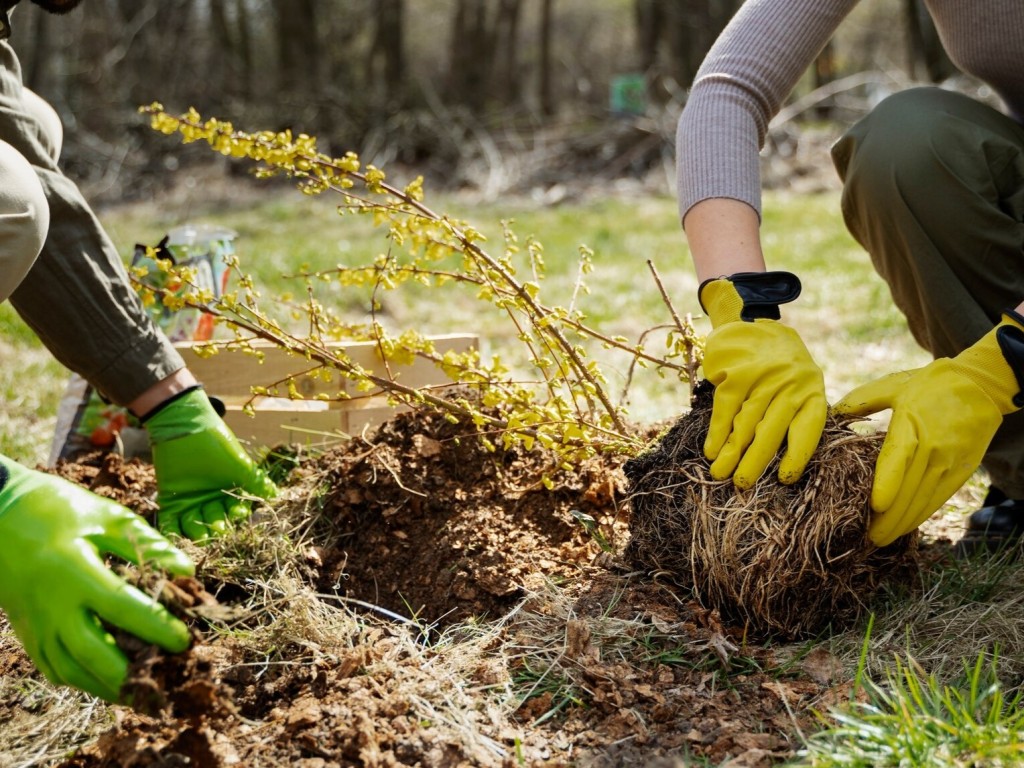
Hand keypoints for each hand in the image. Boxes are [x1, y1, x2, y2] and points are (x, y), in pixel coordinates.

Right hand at [0, 456, 193, 701]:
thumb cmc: (58, 510)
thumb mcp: (106, 516)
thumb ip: (147, 545)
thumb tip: (186, 571)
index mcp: (74, 572)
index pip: (122, 609)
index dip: (155, 628)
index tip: (184, 641)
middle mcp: (52, 606)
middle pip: (94, 654)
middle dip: (133, 671)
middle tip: (168, 676)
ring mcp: (36, 624)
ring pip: (73, 671)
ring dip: (109, 686)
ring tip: (146, 691)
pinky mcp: (27, 634)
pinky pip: (55, 669)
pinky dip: (84, 681)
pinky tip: (111, 682)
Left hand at [145, 387, 276, 540]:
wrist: (187, 429)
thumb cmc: (218, 446)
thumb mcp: (240, 466)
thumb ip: (257, 483)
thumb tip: (277, 495)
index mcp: (229, 491)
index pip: (236, 509)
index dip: (238, 512)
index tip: (239, 511)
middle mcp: (211, 500)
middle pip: (216, 520)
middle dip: (218, 526)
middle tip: (218, 529)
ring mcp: (190, 501)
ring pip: (195, 525)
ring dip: (198, 532)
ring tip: (201, 536)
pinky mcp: (171, 501)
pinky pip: (171, 522)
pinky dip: (173, 532)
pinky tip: (177, 538)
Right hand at [699, 272, 827, 487]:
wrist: (751, 322)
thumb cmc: (777, 366)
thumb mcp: (797, 384)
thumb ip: (793, 415)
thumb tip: (780, 462)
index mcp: (811, 391)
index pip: (808, 428)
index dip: (797, 455)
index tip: (784, 479)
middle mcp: (790, 384)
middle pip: (772, 430)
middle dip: (755, 461)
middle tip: (742, 485)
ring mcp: (762, 377)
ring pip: (746, 422)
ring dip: (731, 451)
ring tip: (720, 474)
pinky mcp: (737, 371)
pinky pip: (726, 408)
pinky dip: (717, 431)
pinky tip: (711, 451)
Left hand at [835, 312, 1023, 545]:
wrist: (980, 387)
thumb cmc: (930, 384)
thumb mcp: (894, 385)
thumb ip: (862, 399)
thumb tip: (831, 412)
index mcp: (913, 424)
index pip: (900, 458)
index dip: (888, 484)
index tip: (875, 505)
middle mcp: (933, 449)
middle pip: (909, 489)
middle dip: (888, 518)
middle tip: (866, 538)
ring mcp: (949, 463)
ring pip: (924, 500)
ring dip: (902, 523)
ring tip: (880, 540)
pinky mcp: (960, 472)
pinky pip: (937, 499)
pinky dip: (920, 515)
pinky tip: (904, 526)